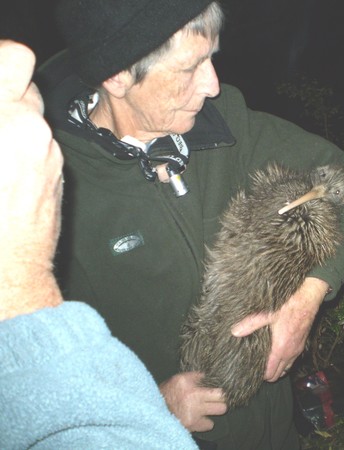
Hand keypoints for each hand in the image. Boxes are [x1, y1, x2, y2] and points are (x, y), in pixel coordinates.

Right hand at [0, 40, 63, 320]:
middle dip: (2, 95)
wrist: (3, 272)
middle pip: (25, 87)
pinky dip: (23, 146)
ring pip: (34, 119)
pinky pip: (41, 146)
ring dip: (12, 122)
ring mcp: (49, 155)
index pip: (15, 58)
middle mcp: (33, 132)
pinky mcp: (57, 175)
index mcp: (2, 121)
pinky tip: (1, 170)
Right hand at [159, 372, 226, 431]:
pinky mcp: (193, 424)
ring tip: (210, 407)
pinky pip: (209, 424)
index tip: (224, 386)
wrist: (154, 411)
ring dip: (216, 409)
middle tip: (219, 397)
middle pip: (222, 396)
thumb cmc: (167, 394)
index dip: (221, 385)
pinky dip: (206, 422)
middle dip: (222, 396)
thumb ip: (195, 376)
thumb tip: (209, 374)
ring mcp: (194, 411)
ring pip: (220, 409)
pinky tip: (200, 417)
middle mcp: (193, 396)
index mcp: (188, 382)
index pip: (213, 380)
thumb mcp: (178, 379)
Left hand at [231, 277, 328, 380]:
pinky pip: (292, 361)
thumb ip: (250, 324)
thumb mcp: (267, 314)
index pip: (270, 373)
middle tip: (257, 368)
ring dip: (277, 369)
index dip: (261, 375)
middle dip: (268, 375)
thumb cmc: (289, 306)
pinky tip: (277, 353)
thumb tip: (235, 331)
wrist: (307, 299)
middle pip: (278, 375)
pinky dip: (285, 362)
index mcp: (280, 348)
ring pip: (286, 369)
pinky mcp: (301, 345)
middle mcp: (290, 353)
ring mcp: (297, 350)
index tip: (252, 371)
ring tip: (266, 363)